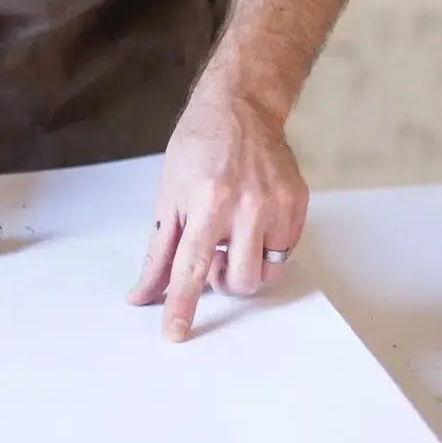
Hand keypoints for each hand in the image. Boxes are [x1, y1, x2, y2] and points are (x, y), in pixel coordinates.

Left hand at [127, 85, 307, 341]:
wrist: (240, 109)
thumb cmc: (198, 147)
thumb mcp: (168, 196)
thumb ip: (159, 251)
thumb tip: (143, 295)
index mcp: (208, 202)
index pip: (190, 267)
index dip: (182, 305)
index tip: (176, 333)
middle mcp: (248, 205)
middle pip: (238, 281)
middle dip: (221, 280)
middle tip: (212, 253)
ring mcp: (278, 204)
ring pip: (265, 273)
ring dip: (245, 266)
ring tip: (233, 237)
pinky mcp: (298, 203)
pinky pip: (283, 252)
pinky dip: (265, 248)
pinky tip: (253, 222)